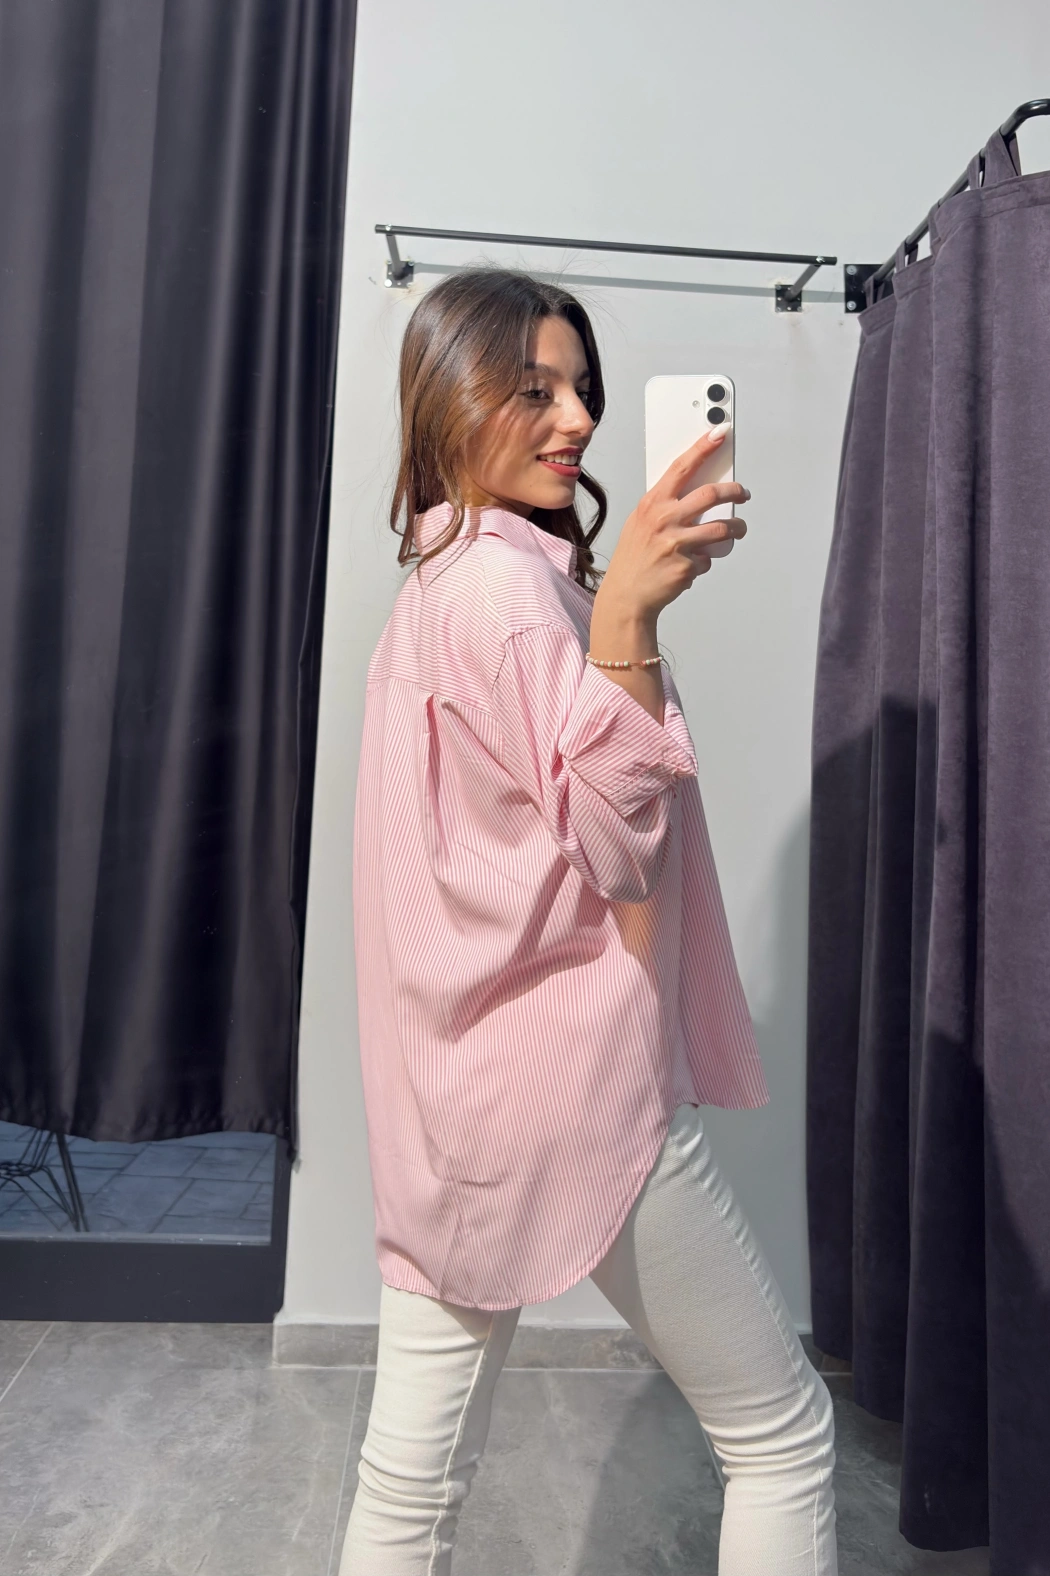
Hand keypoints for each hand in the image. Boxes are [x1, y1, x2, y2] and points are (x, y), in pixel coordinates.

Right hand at [597, 428, 749, 623]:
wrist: (626, 596)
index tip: (719, 433)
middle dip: (734, 491)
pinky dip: (706, 561)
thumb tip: (693, 492)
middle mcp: (664, 520)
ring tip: (738, 529)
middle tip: (743, 493)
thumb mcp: (640, 523)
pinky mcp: (687, 566)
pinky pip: (709, 559)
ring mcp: (676, 543)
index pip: (682, 467)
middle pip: (711, 495)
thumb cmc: (633, 559)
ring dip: (737, 528)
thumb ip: (664, 506)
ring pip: (722, 528)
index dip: (703, 448)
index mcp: (652, 504)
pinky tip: (694, 564)